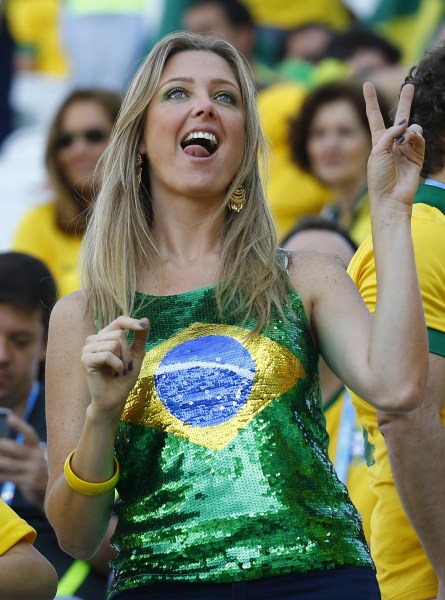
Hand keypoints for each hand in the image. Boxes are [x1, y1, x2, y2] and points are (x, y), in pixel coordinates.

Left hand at [0, 415, 47, 507]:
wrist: (55, 491)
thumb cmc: (36, 470)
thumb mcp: (33, 458)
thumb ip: (18, 452)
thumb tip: (1, 446)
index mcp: (38, 448)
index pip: (29, 434)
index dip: (19, 426)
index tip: (9, 417)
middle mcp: (38, 457)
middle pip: (15, 448)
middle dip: (1, 445)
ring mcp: (34, 470)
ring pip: (10, 464)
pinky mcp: (30, 483)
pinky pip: (9, 476)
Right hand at [81, 316, 149, 419]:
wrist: (114, 398)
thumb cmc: (124, 377)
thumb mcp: (136, 355)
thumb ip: (140, 338)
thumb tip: (145, 319)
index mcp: (105, 336)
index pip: (119, 321)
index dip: (131, 322)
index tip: (143, 327)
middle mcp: (94, 339)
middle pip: (119, 334)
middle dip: (128, 352)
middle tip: (125, 366)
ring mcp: (88, 349)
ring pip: (114, 344)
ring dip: (123, 361)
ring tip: (118, 371)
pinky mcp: (85, 359)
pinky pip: (107, 355)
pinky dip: (116, 366)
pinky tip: (114, 374)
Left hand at [364, 82, 424, 211]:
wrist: (390, 198)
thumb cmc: (378, 177)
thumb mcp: (377, 151)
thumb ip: (389, 134)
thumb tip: (405, 124)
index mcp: (377, 142)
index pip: (374, 117)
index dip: (371, 101)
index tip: (367, 84)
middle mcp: (392, 143)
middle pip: (399, 117)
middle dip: (405, 102)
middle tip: (410, 86)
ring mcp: (406, 149)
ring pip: (412, 128)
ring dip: (409, 130)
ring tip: (404, 140)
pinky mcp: (417, 156)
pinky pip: (420, 138)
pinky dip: (416, 136)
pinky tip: (411, 141)